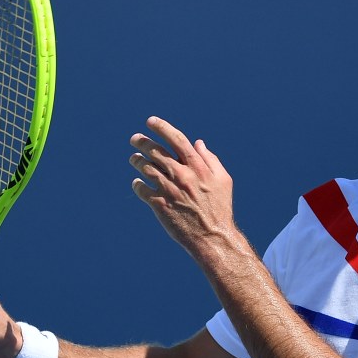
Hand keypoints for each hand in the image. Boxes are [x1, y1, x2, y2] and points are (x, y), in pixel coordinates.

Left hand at [129, 117, 237, 258]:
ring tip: (134, 158)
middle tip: (135, 139)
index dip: (162, 127)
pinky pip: (141, 189)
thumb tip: (197, 143)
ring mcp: (169, 190)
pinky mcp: (160, 205)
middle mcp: (182, 175)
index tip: (151, 121)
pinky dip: (137, 184)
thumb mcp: (223, 180)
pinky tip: (138, 182)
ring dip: (137, 160)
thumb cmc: (220, 208)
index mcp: (197, 167)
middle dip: (142, 142)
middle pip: (156, 151)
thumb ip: (210, 159)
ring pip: (145, 168)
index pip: (177, 139)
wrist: (212, 237)